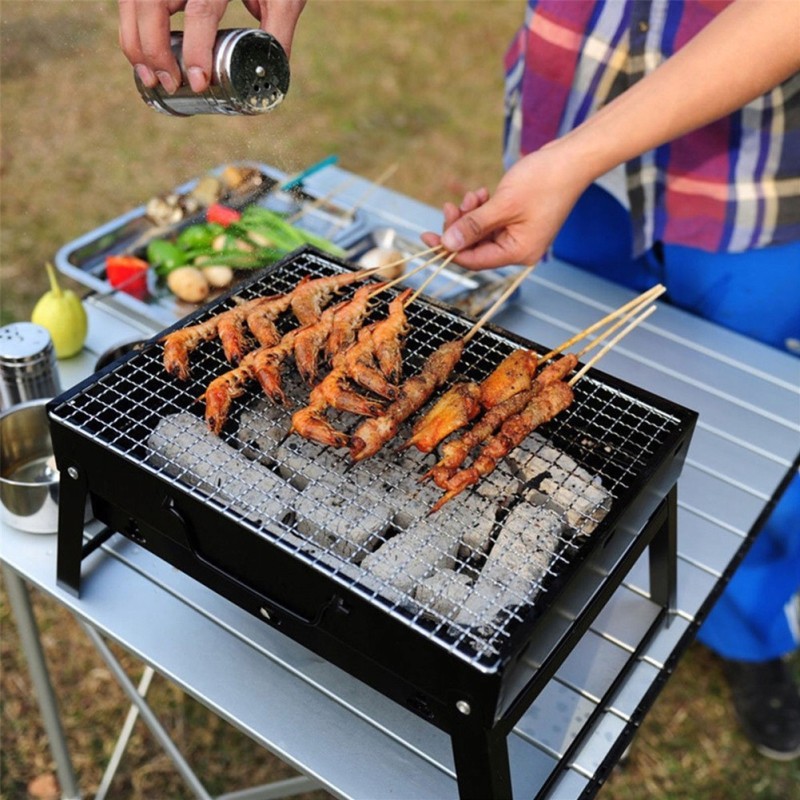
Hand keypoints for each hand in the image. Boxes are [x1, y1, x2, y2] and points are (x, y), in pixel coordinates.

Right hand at [119, 0, 305, 94]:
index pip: (201, 10)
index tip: (198, 83)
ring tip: (150, 78)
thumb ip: (277, 30)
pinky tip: (142, 54)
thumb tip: (270, 76)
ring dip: (135, 40)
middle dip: (153, 49)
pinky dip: (133, 25)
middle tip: (168, 84)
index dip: (197, 50)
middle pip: (152, 4)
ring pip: (133, 0)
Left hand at [421, 142, 590, 270]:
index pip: (474, 261)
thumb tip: (447, 245)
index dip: (449, 250)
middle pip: (475, 247)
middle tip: (450, 206)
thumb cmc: (544, 181)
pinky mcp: (520, 221)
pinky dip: (482, 209)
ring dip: (471, 214)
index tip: (427, 238)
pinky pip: (491, 222)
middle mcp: (520, 249)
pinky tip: (482, 193)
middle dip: (460, 227)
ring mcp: (520, 235)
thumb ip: (473, 226)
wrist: (572, 159)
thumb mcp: (502, 204)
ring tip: (473, 194)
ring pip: (481, 232)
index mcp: (518, 252)